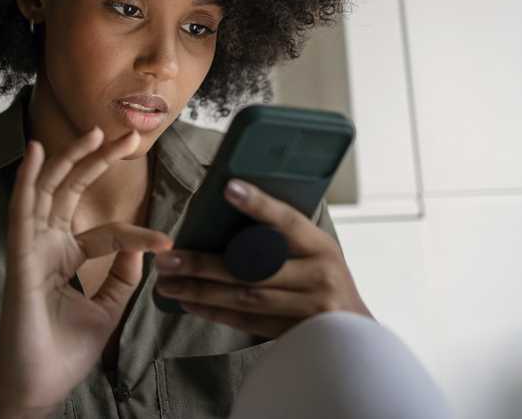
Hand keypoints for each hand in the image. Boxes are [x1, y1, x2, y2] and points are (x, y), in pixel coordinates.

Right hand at [0, 126, 173, 413]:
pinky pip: (22, 212)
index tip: (167, 242)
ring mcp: (32, 248)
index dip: (136, 234)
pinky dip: (27, 180)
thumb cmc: (63, 352)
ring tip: (94, 132)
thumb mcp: (107, 309)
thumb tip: (141, 246)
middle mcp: (47, 245)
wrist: (40, 386)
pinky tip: (37, 153)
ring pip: (49, 191)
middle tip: (127, 136)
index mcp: (66, 257)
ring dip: (70, 159)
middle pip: (72, 192)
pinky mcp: (20, 258)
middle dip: (98, 162)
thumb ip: (121, 276)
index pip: (105, 231)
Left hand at [153, 178, 371, 337]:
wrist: (355, 335)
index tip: (228, 187)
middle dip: (205, 263)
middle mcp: (319, 276)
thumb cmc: (326, 280)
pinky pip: (247, 321)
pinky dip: (214, 312)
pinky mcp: (295, 334)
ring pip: (246, 297)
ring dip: (201, 290)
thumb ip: (284, 237)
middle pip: (254, 268)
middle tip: (168, 257)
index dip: (259, 204)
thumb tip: (230, 205)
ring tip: (167, 282)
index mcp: (322, 246)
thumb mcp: (317, 251)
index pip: (288, 220)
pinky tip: (188, 302)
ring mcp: (309, 309)